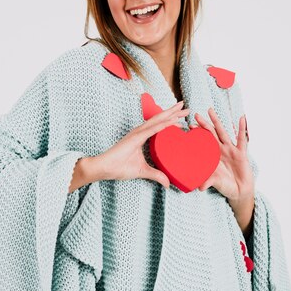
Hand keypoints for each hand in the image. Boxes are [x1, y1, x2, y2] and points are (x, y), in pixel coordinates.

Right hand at [69, 101, 188, 191]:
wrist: (104, 168)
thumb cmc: (119, 167)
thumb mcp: (144, 171)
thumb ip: (157, 175)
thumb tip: (167, 183)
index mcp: (142, 136)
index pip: (159, 125)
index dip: (171, 119)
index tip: (182, 116)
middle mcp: (140, 131)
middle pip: (160, 119)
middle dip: (173, 112)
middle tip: (186, 107)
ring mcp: (137, 133)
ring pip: (157, 120)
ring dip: (170, 114)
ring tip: (181, 108)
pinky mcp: (134, 138)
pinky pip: (151, 130)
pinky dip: (162, 125)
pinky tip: (172, 121)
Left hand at [191, 107, 253, 201]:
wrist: (240, 191)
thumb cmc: (226, 186)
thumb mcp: (216, 183)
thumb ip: (208, 182)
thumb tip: (200, 188)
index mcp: (212, 157)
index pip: (203, 143)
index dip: (197, 135)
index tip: (189, 127)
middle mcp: (220, 151)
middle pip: (210, 134)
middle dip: (203, 124)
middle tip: (195, 114)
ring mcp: (230, 150)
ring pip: (222, 132)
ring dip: (216, 121)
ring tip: (210, 110)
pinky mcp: (241, 153)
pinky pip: (242, 139)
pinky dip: (242, 128)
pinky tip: (242, 118)